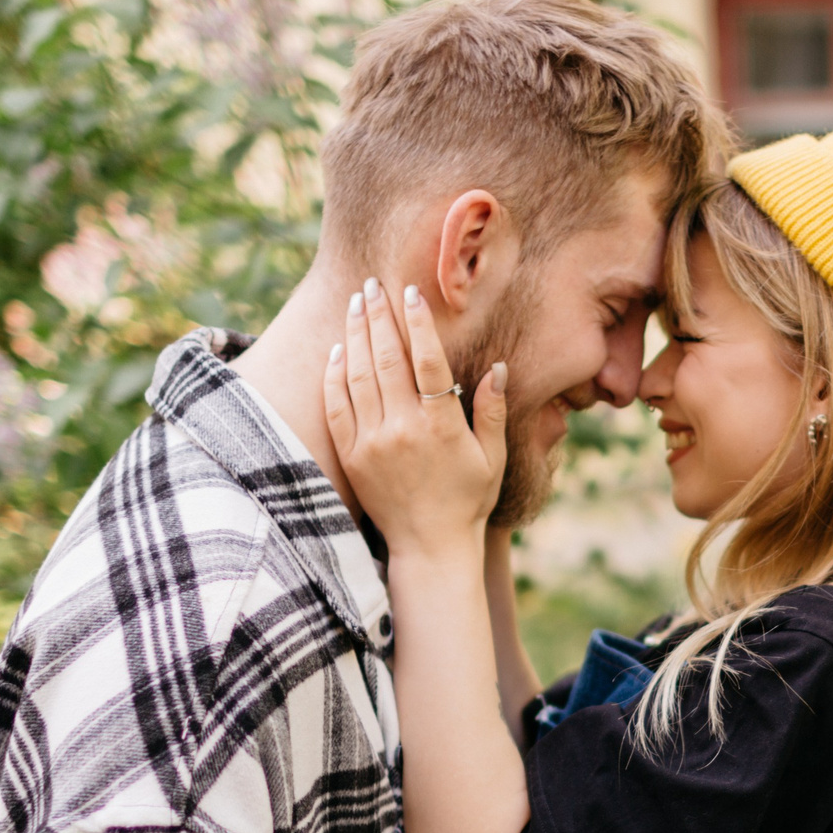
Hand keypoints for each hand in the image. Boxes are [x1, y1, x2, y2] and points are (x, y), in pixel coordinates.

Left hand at [324, 277, 506, 558]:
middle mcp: (402, 429)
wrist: (428, 547)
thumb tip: (498, 368)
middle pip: (386, 359)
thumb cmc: (467, 501)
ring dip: (355, 335)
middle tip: (373, 285)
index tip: (409, 293)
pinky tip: (336, 350)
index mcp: (440, 426)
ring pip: (357, 375)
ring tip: (356, 305)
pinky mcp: (351, 456)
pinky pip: (336, 406)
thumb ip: (492, 411)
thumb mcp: (492, 457)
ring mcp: (372, 442)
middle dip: (378, 316)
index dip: (417, 323)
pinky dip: (334, 375)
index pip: (426, 361)